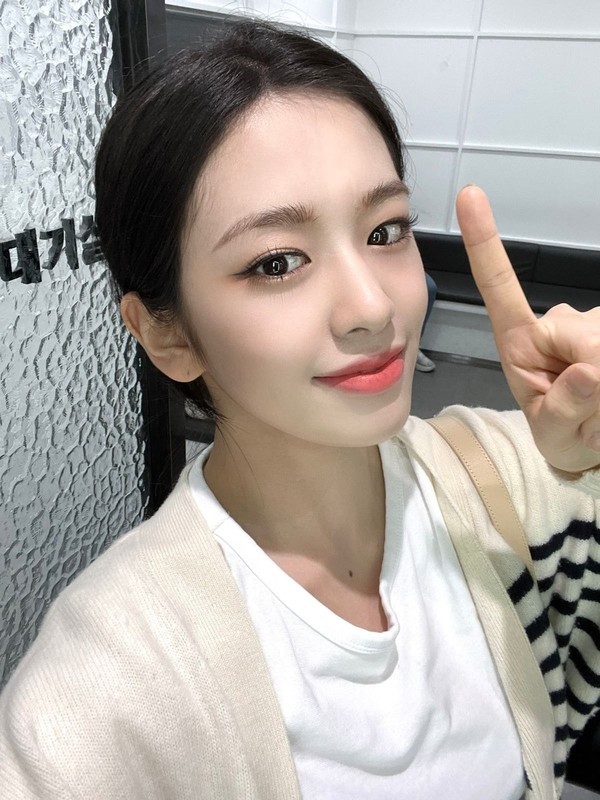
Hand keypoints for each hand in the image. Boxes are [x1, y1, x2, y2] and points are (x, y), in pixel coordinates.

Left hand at [456, 185, 599, 473]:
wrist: (595, 446)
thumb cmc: (563, 433)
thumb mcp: (555, 433)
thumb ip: (565, 408)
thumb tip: (589, 370)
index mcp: (521, 341)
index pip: (500, 288)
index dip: (485, 243)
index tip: (469, 195)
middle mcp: (556, 323)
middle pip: (579, 334)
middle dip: (590, 377)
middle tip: (587, 406)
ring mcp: (592, 323)